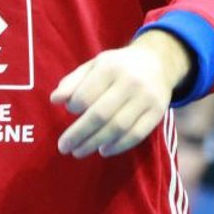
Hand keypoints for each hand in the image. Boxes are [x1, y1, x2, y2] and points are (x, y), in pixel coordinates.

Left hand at [50, 32, 191, 157]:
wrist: (158, 62)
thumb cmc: (118, 66)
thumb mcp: (94, 65)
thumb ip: (73, 82)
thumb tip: (55, 100)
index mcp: (110, 67)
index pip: (87, 94)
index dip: (74, 107)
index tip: (69, 111)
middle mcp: (130, 82)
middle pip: (101, 115)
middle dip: (79, 133)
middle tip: (64, 147)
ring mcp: (146, 98)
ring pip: (118, 127)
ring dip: (95, 143)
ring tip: (79, 151)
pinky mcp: (157, 113)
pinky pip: (137, 135)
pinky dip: (118, 146)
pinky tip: (103, 150)